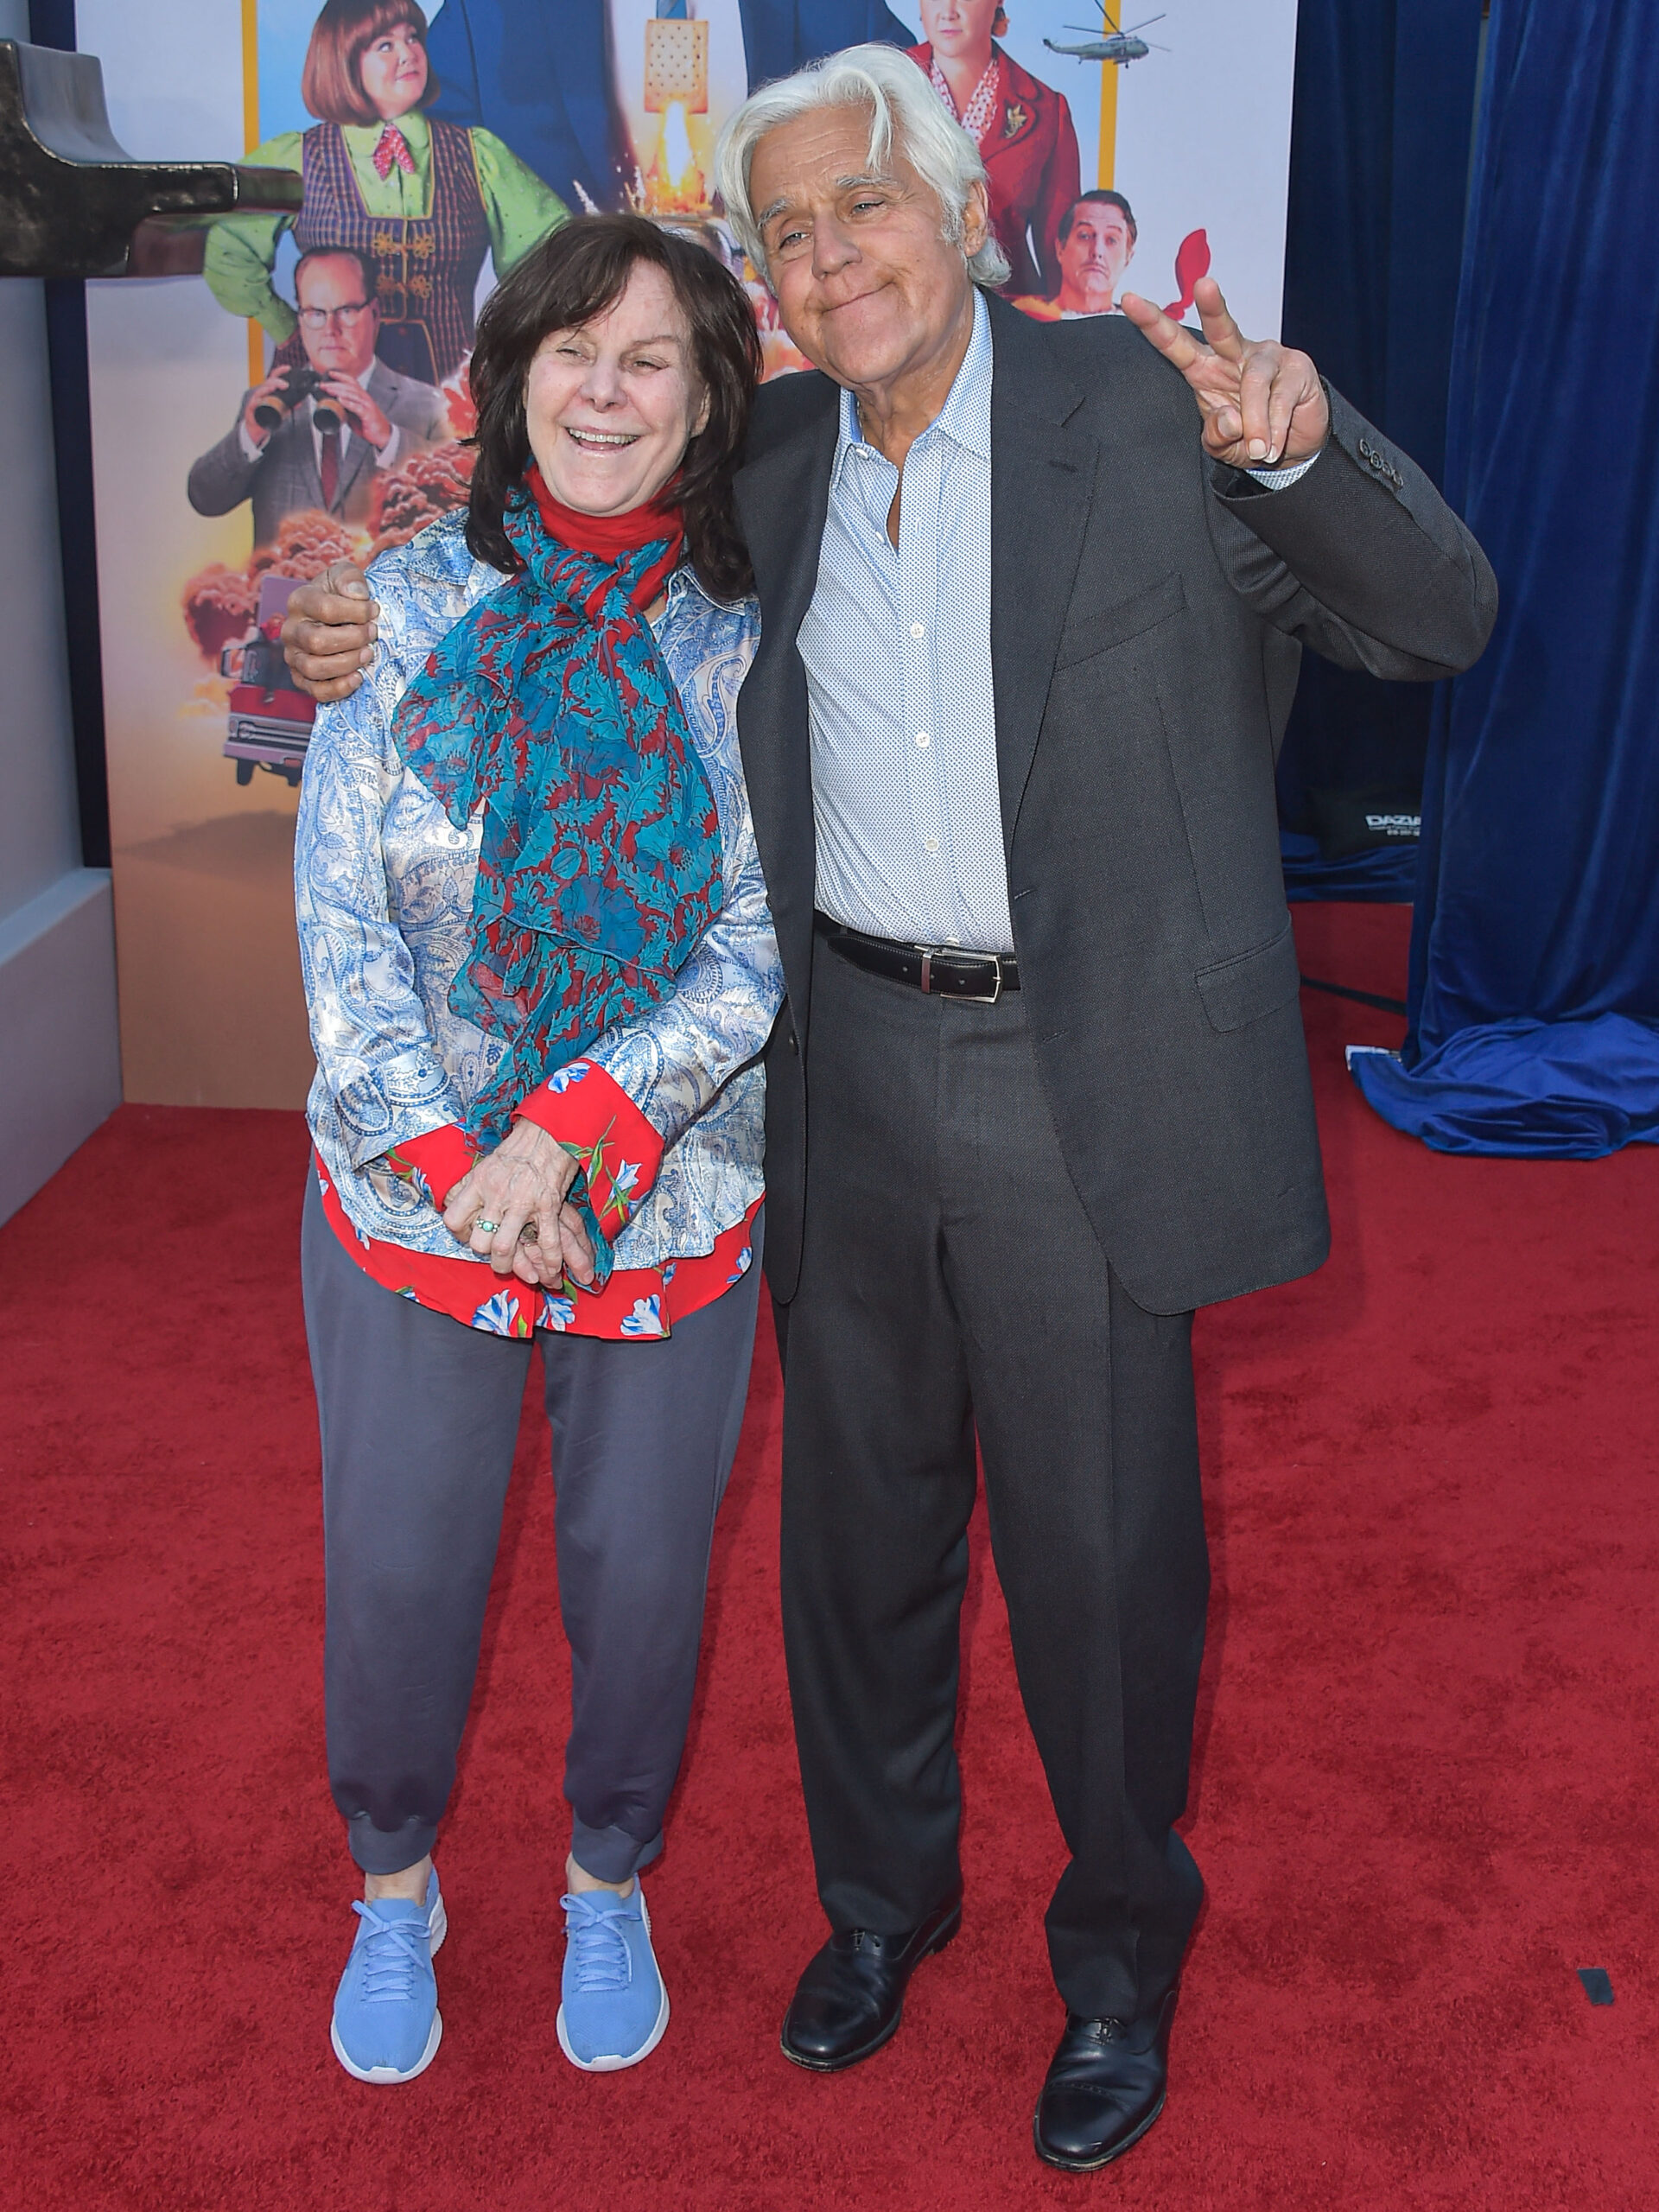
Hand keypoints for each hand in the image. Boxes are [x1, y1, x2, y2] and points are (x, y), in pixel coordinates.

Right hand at [240, 369, 292, 448]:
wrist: (257, 428)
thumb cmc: (267, 416)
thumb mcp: (281, 410)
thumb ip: (289, 406)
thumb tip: (300, 402)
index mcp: (269, 391)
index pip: (274, 378)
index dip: (280, 371)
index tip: (288, 368)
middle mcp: (262, 393)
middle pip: (268, 383)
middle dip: (277, 382)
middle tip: (286, 385)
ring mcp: (256, 400)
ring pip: (260, 391)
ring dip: (266, 389)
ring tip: (273, 388)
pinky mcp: (251, 409)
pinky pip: (253, 404)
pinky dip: (256, 402)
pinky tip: (259, 400)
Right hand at [280, 562, 378, 700]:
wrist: (337, 616)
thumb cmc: (341, 594)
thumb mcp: (344, 575)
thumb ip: (349, 577)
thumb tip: (357, 594)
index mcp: (299, 601)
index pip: (324, 609)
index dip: (354, 612)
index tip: (374, 611)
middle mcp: (291, 630)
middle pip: (317, 641)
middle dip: (352, 639)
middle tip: (373, 634)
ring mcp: (293, 656)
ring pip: (314, 668)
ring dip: (347, 663)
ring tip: (368, 654)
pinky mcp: (301, 678)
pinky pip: (316, 691)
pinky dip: (339, 688)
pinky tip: (358, 677)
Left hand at [321, 373, 391, 451]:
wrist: (383, 436)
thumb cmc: (369, 425)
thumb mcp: (355, 414)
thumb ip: (346, 408)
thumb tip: (334, 405)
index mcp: (362, 396)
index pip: (352, 382)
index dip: (341, 376)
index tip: (330, 374)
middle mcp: (365, 398)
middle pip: (349, 387)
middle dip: (335, 384)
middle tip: (324, 384)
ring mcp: (367, 406)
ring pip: (352, 394)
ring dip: (339, 391)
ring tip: (329, 390)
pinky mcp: (368, 415)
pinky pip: (357, 407)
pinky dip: (348, 403)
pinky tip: (340, 400)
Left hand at [442, 1119, 596, 1288]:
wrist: (550, 1131)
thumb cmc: (518, 1147)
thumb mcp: (486, 1163)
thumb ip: (471, 1186)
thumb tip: (453, 1202)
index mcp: (478, 1183)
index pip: (454, 1220)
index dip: (459, 1234)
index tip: (468, 1235)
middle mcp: (496, 1195)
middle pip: (478, 1241)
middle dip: (484, 1255)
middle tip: (492, 1255)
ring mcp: (522, 1203)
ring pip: (504, 1248)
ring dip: (508, 1265)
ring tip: (513, 1268)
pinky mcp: (548, 1206)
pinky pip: (547, 1243)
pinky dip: (550, 1262)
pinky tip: (551, 1272)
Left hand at [1120, 277, 1328, 469]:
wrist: (1294, 446)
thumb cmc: (1248, 438)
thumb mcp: (1223, 447)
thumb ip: (1217, 437)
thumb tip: (1229, 419)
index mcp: (1205, 368)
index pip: (1175, 344)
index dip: (1153, 324)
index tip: (1129, 300)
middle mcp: (1235, 354)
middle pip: (1221, 327)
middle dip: (1212, 306)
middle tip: (1204, 285)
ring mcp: (1268, 356)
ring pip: (1254, 381)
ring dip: (1255, 423)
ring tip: (1259, 451)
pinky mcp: (1297, 367)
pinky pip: (1280, 398)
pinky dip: (1275, 428)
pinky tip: (1273, 446)